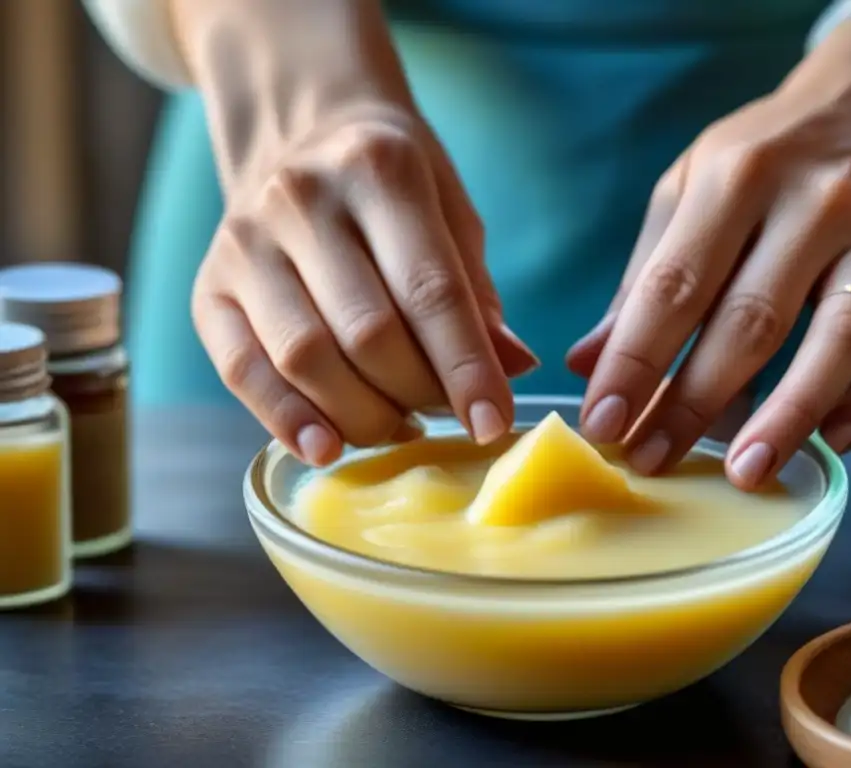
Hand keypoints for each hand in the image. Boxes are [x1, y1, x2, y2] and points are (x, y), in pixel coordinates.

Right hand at [179, 0, 536, 465]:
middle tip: (444, 413)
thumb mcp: (449, 210)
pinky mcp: (208, 287)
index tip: (492, 425)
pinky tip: (327, 447)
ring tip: (398, 424)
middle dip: (418, 394)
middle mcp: (301, 200)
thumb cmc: (389, 181)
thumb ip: (476, 291)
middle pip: (367, 333)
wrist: (295, 131)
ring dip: (363, 415)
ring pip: (306, 359)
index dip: (465, 368)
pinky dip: (287, 420)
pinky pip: (243, 371)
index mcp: (377, 168)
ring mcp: (246, 244)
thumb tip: (512, 367)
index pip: (429, 291)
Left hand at [569, 0, 850, 488]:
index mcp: (737, 178)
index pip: (675, 286)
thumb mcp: (691, 188)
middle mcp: (812, 205)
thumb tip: (588, 363)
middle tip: (652, 458)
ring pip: (840, 340)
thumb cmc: (767, 154)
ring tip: (744, 472)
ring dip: (789, 415)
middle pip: (750, 321)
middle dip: (694, 402)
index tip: (603, 422)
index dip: (635, 362)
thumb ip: (643, 276)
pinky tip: (831, 442)